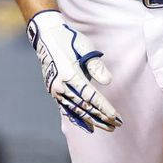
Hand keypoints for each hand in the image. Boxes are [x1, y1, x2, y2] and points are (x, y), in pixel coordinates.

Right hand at [27, 10, 121, 132]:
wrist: (46, 36)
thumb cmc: (69, 40)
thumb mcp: (85, 48)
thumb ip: (96, 66)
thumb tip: (107, 82)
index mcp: (70, 74)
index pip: (90, 96)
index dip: (104, 108)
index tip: (116, 117)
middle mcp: (61, 85)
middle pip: (84, 107)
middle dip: (101, 118)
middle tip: (116, 125)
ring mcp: (55, 89)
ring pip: (75, 110)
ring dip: (92, 120)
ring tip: (107, 127)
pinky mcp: (54, 91)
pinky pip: (67, 108)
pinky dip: (78, 118)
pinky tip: (89, 125)